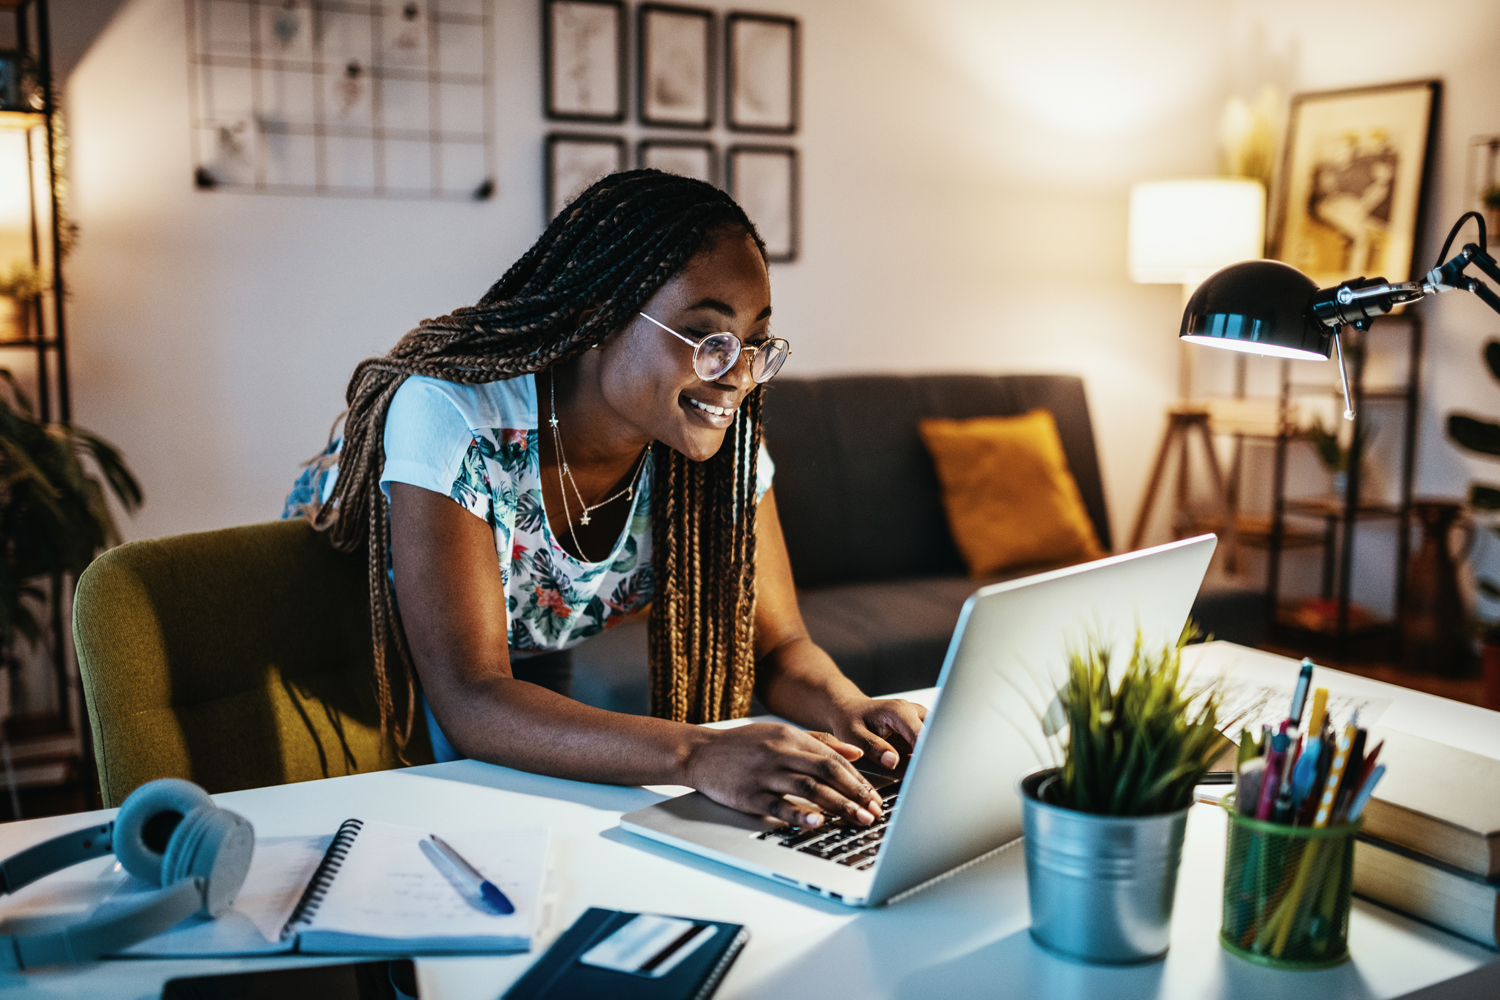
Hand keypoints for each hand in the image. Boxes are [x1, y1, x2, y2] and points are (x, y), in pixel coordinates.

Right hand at [683, 723, 886, 828]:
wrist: (700, 753)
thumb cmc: (743, 745)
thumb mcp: (781, 733)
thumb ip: (819, 742)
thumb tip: (855, 753)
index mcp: (790, 737)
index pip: (833, 758)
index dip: (858, 779)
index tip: (875, 797)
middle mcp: (780, 753)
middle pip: (827, 772)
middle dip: (856, 794)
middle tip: (875, 812)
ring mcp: (764, 774)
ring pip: (809, 789)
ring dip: (838, 806)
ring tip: (858, 820)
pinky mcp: (749, 795)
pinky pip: (779, 806)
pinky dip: (801, 815)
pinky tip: (819, 823)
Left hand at [827, 697, 926, 770]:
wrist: (850, 711)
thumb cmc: (849, 720)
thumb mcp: (853, 735)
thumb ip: (873, 747)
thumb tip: (893, 761)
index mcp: (900, 711)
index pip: (923, 736)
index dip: (925, 757)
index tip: (922, 776)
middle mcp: (914, 712)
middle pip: (935, 739)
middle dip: (931, 760)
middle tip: (922, 782)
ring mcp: (920, 721)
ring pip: (935, 744)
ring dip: (930, 760)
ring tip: (920, 778)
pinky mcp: (920, 731)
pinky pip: (929, 747)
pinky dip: (925, 760)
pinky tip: (917, 771)